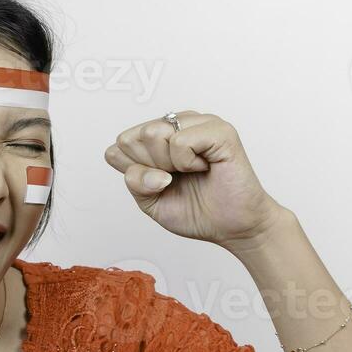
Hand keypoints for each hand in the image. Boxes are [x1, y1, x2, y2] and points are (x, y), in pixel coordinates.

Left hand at [105, 112, 286, 247]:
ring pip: (153, 133)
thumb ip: (134, 181)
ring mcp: (199, 123)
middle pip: (132, 137)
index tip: (159, 184)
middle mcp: (177, 125)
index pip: (119, 146)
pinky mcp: (218, 130)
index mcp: (158, 138)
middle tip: (177, 178)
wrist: (232, 227)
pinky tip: (204, 167)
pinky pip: (180, 141)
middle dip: (149, 167)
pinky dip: (186, 163)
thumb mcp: (151, 202)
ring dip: (167, 164)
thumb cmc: (197, 211)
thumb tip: (136, 163)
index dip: (134, 172)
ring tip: (191, 171)